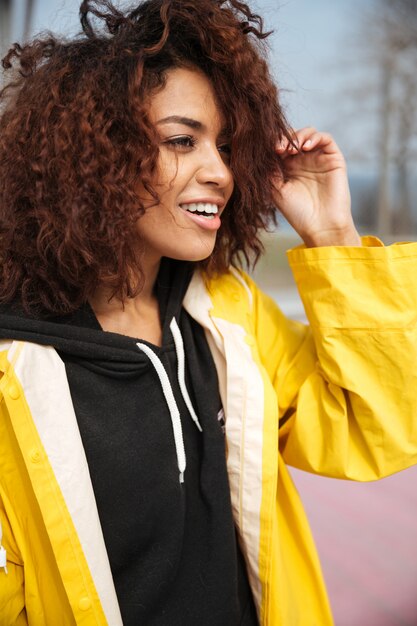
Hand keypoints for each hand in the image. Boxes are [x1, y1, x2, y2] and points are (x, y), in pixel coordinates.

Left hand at [273, 128, 360, 246]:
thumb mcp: (276, 190)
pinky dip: (314, 137)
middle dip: (283, 138)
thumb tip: (261, 150)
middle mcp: (303, 160)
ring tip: (291, 149)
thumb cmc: (298, 213)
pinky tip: (304, 147)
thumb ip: (269, 170)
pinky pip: (325, 138)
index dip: (272, 143)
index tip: (266, 150)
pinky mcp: (333, 158)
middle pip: (292, 136)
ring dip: (298, 136)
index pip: (279, 145)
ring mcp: (318, 158)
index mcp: (287, 168)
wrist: (321, 226)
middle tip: (277, 148)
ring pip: (308, 133)